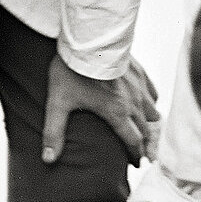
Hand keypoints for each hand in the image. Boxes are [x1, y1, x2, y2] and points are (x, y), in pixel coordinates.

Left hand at [42, 54, 159, 166]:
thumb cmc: (71, 70)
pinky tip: (146, 104)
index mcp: (116, 112)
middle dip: (146, 145)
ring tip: (146, 133)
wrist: (86, 37)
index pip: (133, 141)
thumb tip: (48, 160)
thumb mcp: (58, 103)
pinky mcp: (139, 72)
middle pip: (145, 130)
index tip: (136, 164)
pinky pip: (152, 93)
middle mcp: (133, 102)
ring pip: (152, 113)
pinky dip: (151, 103)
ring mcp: (138, 86)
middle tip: (144, 156)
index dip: (135, 155)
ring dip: (149, 126)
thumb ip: (54, 132)